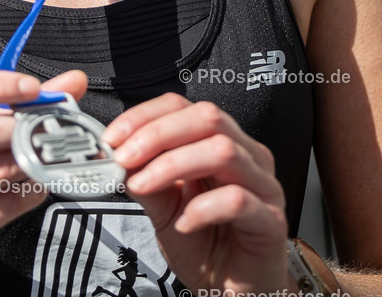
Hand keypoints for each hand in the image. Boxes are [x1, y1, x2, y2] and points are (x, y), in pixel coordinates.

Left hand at [102, 93, 289, 295]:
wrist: (231, 293)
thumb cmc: (203, 244)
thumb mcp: (163, 208)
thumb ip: (145, 179)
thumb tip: (117, 155)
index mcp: (219, 141)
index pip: (182, 107)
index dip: (144, 116)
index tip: (113, 138)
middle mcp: (246, 155)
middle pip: (206, 118)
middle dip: (158, 134)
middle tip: (125, 158)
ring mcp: (263, 186)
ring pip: (222, 151)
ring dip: (173, 165)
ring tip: (144, 186)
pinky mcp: (271, 221)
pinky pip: (238, 200)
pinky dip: (203, 208)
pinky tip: (184, 223)